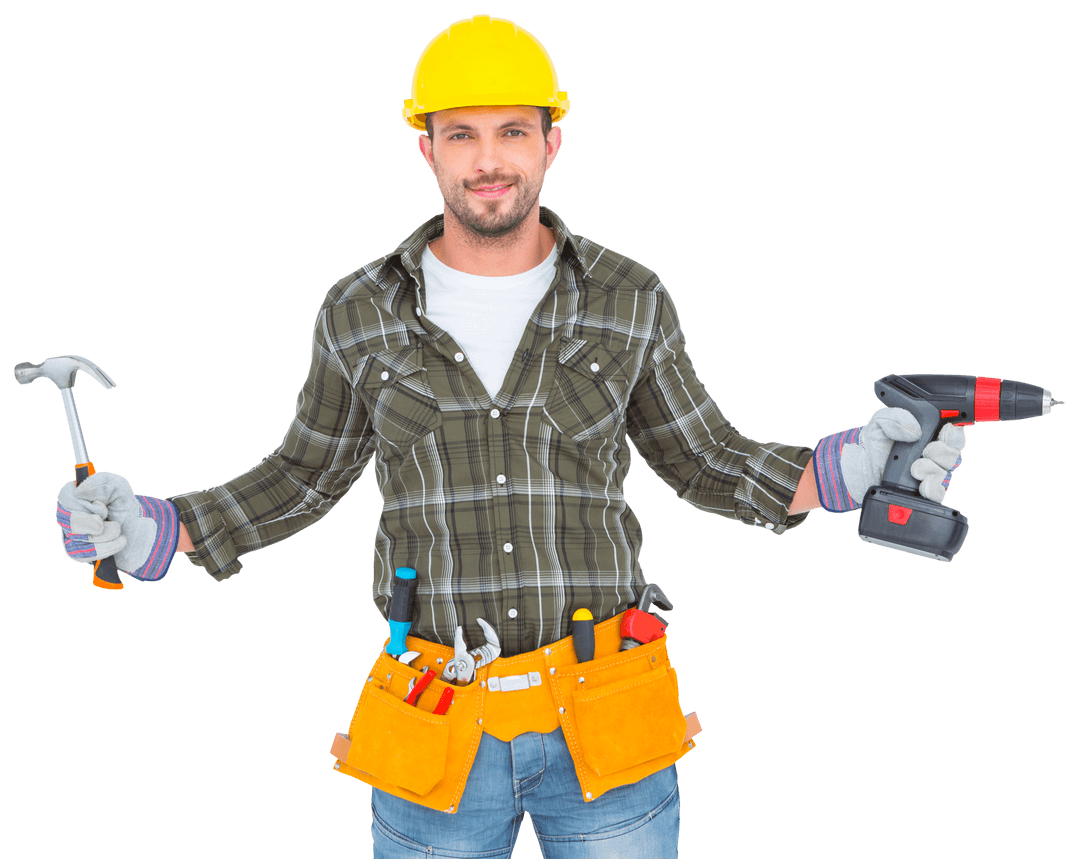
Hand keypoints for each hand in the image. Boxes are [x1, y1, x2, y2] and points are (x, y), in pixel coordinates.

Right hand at [55, 472, 178, 580]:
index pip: (66, 498)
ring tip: (119, 530)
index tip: (104, 507)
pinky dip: (106, 549)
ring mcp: (69, 535)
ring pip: (79, 539)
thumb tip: (78, 492)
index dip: (85, 504)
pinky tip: (119, 542)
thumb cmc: (122, 505)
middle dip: (96, 523)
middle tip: (115, 523)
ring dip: (106, 536)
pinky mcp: (76, 552)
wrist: (135, 529)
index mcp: (74, 496)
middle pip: (70, 521)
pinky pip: (83, 554)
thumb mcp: (118, 488)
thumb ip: (102, 483)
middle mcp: (67, 515)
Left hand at [813, 408, 965, 512]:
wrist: (856, 473)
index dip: (952, 434)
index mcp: (927, 436)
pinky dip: (932, 489)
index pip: (952, 434)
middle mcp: (932, 457)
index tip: (944, 433)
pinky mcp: (922, 493)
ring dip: (932, 469)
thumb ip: (895, 417)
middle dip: (942, 452)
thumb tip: (914, 429)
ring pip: (945, 473)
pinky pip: (937, 494)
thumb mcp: (880, 422)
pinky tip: (922, 485)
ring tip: (915, 468)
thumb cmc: (872, 446)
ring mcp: (929, 476)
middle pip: (953, 454)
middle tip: (926, 451)